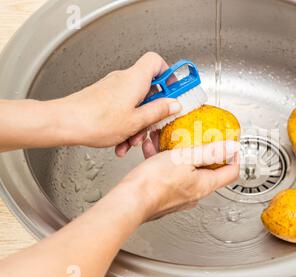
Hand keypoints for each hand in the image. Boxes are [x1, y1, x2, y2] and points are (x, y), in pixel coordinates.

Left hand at [58, 52, 179, 155]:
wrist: (65, 123)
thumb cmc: (96, 121)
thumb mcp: (136, 121)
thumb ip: (158, 111)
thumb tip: (174, 104)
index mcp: (135, 80)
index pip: (157, 62)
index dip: (169, 75)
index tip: (176, 91)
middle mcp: (124, 80)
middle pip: (149, 89)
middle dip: (153, 110)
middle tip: (156, 124)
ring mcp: (113, 89)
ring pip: (136, 103)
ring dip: (138, 123)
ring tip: (133, 140)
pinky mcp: (104, 99)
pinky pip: (123, 109)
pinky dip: (126, 124)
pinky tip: (121, 142)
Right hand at [115, 140, 240, 222]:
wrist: (130, 200)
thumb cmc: (154, 183)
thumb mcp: (185, 158)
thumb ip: (210, 152)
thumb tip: (232, 148)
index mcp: (205, 185)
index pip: (231, 172)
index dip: (234, 157)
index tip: (230, 146)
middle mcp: (195, 194)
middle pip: (208, 170)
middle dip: (201, 150)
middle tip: (197, 138)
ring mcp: (179, 196)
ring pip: (185, 169)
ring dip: (178, 153)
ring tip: (168, 141)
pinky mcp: (164, 195)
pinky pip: (169, 174)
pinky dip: (163, 160)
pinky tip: (153, 150)